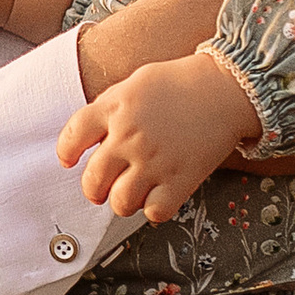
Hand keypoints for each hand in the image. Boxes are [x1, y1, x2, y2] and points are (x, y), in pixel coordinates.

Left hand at [57, 51, 259, 222]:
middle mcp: (130, 137)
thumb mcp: (136, 82)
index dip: (66, 153)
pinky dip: (154, 209)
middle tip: (102, 188)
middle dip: (95, 189)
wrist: (228, 87)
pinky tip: (160, 195)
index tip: (70, 160)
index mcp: (115, 108)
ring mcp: (154, 161)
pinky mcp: (180, 180)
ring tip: (133, 192)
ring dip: (123, 202)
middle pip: (93, 180)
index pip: (72, 137)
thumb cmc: (183, 81)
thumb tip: (90, 136)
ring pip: (120, 203)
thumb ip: (110, 107)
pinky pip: (154, 212)